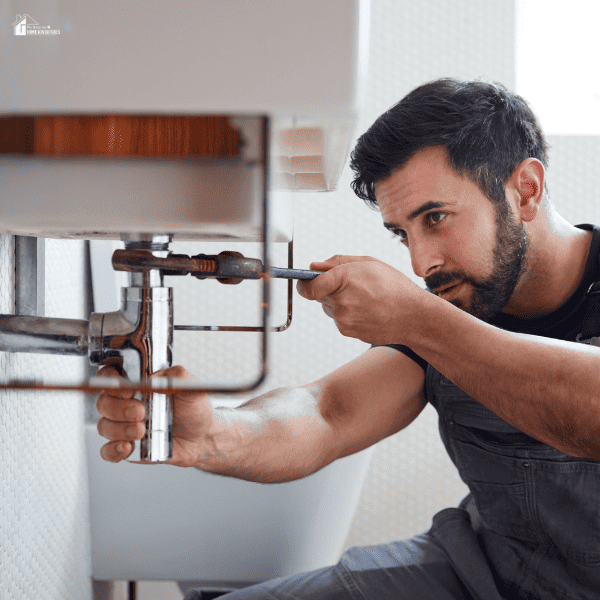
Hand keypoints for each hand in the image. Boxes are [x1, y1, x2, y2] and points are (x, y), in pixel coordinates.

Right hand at [96, 365, 215, 466]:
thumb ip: (177, 375)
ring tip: (142, 430)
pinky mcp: (128, 447)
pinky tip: (129, 446)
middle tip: (140, 412)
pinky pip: (107, 450)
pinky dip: (114, 449)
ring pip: (104, 426)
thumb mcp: (190, 387)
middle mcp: (127, 404)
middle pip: (103, 403)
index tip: (127, 390)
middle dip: (119, 409)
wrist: (202, 437)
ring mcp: (124, 426)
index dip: (110, 381)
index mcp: (138, 385)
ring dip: (120, 429)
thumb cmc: (194, 409)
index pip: (109, 376)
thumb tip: (156, 377)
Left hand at [296, 255, 425, 344]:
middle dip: (327, 289)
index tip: (305, 280)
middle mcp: (341, 302)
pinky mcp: (347, 331)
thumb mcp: (368, 263)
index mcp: (344, 279)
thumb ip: (337, 262)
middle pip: (317, 295)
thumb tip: (314, 267)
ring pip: (328, 307)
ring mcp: (343, 319)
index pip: (308, 286)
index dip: (304, 283)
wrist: (413, 316)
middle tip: (349, 285)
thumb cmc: (394, 287)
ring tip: (363, 298)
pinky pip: (338, 319)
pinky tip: (365, 309)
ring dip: (338, 301)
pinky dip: (347, 313)